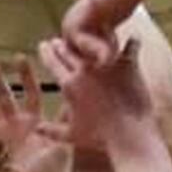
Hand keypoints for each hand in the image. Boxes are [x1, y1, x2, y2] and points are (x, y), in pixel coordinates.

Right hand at [38, 32, 150, 152]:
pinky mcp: (127, 64)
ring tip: (92, 32)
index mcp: (69, 85)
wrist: (127, 135)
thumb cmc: (99, 139)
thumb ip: (53, 130)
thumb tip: (37, 130)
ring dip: (94, 36)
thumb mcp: (73, 136)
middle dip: (63, 43)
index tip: (43, 45)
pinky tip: (135, 39)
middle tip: (59, 38)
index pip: (52, 63)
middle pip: (70, 50)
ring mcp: (106, 64)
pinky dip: (134, 43)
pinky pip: (131, 47)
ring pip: (96, 43)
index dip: (46, 53)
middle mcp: (85, 70)